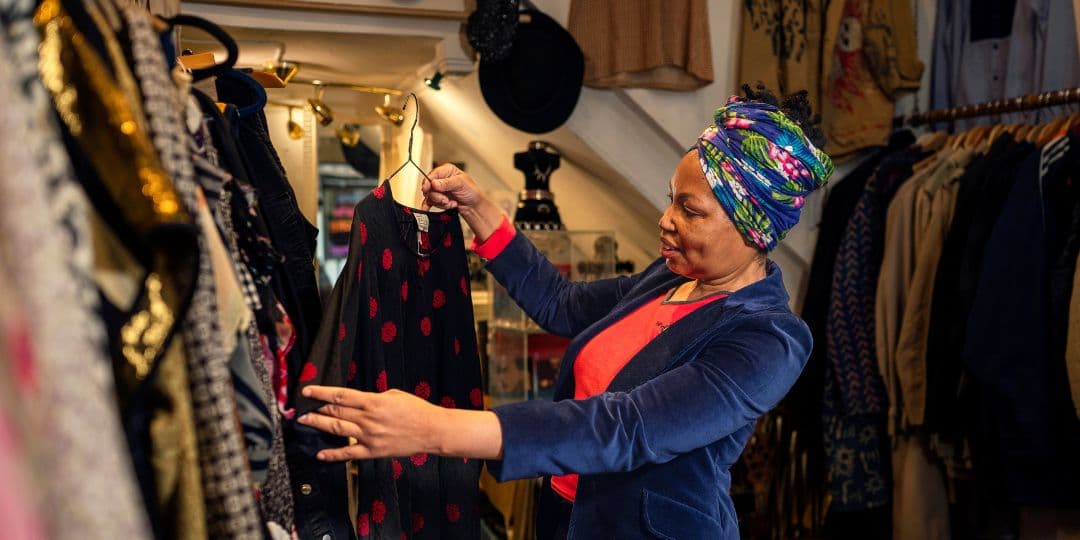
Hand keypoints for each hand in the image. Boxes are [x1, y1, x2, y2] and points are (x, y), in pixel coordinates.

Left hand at [298, 386, 445, 460]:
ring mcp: (369, 436)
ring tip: (304, 421)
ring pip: (337, 429)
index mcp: (373, 402)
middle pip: (335, 412)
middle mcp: (368, 418)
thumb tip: (358, 400)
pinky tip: (320, 453)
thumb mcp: (394, 394)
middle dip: (316, 408)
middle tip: (300, 407)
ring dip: (319, 425)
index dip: (321, 392)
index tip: (307, 391)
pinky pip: (349, 453)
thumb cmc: (416, 410)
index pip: (341, 395)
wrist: (431, 430)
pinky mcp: (373, 451)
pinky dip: (333, 454)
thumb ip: (374, 397)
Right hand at [424, 164, 505, 241]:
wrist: (474, 205)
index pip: (433, 174)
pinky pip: (429, 202)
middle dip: (438, 196)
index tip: (427, 189)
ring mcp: (439, 189)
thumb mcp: (461, 183)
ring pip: (430, 196)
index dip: (428, 182)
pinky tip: (426, 208)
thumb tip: (434, 183)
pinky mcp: (438, 198)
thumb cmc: (471, 191)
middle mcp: (441, 179)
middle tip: (446, 199)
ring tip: (450, 202)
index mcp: (447, 170)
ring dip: (440, 202)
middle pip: (429, 187)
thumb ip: (447, 183)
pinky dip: (431, 206)